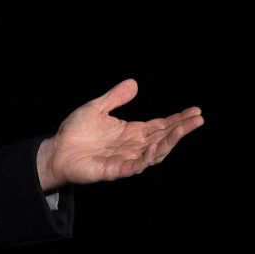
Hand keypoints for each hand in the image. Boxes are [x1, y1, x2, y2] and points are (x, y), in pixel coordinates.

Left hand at [37, 78, 202, 189]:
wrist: (56, 150)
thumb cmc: (75, 132)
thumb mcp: (96, 108)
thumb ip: (115, 97)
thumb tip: (134, 83)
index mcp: (132, 132)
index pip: (161, 125)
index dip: (178, 119)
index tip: (195, 111)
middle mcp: (133, 146)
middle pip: (163, 138)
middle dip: (181, 129)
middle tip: (198, 119)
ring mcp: (126, 159)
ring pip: (154, 153)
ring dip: (169, 142)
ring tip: (181, 130)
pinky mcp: (114, 170)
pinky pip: (134, 166)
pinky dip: (145, 158)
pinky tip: (154, 148)